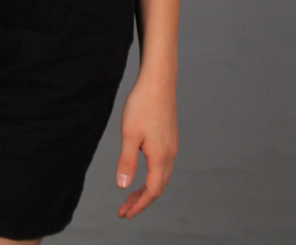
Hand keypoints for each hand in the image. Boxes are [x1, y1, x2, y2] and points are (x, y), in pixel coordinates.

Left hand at [115, 73, 177, 219]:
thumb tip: (123, 187)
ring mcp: (171, 145)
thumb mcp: (129, 134)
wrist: (158, 80)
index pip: (152, 191)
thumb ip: (127, 161)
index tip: (124, 214)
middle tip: (124, 209)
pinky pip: (163, 165)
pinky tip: (143, 172)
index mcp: (160, 156)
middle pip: (158, 187)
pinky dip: (152, 176)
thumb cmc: (142, 104)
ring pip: (162, 176)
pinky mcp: (170, 137)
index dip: (138, 205)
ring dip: (147, 189)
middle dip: (142, 201)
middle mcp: (170, 154)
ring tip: (131, 195)